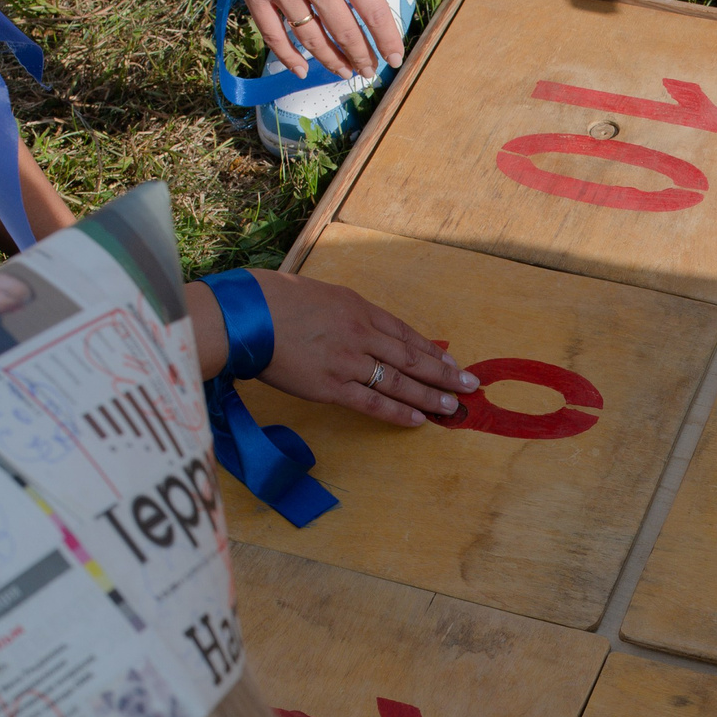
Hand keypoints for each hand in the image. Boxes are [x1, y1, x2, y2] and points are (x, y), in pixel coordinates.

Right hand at [173, 0, 400, 78]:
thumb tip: (358, 0)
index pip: (374, 12)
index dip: (387, 41)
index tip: (394, 57)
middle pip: (346, 32)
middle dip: (362, 57)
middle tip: (369, 70)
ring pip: (312, 40)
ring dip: (331, 60)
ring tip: (344, 72)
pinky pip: (274, 35)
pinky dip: (290, 57)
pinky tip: (303, 68)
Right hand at [249, 270, 477, 426]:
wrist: (247, 316)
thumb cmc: (276, 301)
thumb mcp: (322, 295)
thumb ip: (348, 313)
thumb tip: (367, 329)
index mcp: (359, 309)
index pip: (406, 334)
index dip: (433, 351)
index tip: (452, 363)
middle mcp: (361, 335)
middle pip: (412, 358)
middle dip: (444, 375)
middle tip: (469, 386)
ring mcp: (348, 362)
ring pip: (399, 382)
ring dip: (429, 396)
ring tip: (452, 408)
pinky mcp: (331, 387)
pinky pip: (372, 403)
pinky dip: (397, 413)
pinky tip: (417, 420)